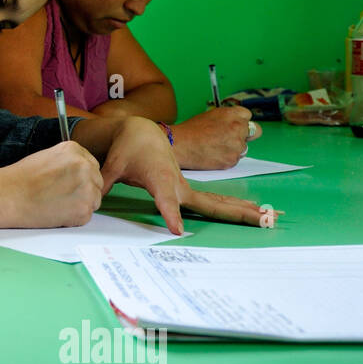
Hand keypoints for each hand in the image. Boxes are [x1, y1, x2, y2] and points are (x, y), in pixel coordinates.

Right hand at [3, 140, 103, 226]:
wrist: (9, 196)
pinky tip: (56, 213)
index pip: (92, 165)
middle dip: (83, 191)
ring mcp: (87, 189)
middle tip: (60, 196)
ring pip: (94, 200)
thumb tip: (79, 174)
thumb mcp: (46, 156)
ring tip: (56, 204)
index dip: (79, 177)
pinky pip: (86, 216)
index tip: (66, 184)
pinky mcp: (84, 210)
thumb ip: (68, 162)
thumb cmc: (21, 178)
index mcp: (75, 150)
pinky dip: (73, 218)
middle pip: (97, 182)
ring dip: (80, 204)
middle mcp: (85, 166)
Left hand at [101, 117, 275, 233]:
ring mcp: (187, 188)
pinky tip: (254, 214)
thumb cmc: (126, 149)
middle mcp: (179, 185)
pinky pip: (214, 201)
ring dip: (243, 211)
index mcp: (160, 180)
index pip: (166, 202)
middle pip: (209, 203)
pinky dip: (234, 208)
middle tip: (263, 220)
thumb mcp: (111, 165)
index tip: (178, 231)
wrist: (140, 132)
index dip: (170, 215)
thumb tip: (91, 200)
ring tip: (271, 218)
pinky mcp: (189, 190)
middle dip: (234, 212)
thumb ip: (102, 183)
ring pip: (218, 202)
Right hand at [170, 107, 260, 168]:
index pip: (248, 116)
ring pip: (244, 148)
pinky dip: (226, 159)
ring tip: (215, 147)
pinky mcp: (232, 159)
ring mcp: (236, 145)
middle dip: (245, 135)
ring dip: (234, 148)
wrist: (179, 145)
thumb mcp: (210, 115)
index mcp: (232, 114)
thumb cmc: (190, 131)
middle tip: (231, 138)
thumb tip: (237, 124)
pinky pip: (235, 160)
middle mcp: (238, 128)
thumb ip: (227, 118)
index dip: (241, 122)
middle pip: (254, 132)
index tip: (236, 126)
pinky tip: (213, 155)